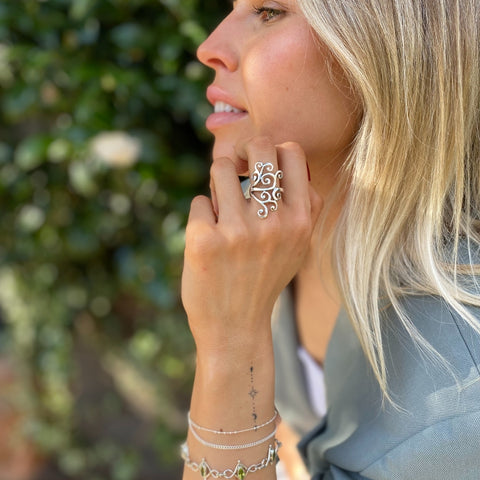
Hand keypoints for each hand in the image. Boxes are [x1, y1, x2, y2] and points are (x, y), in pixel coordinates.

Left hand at [182, 136, 320, 355]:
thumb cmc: (265, 278)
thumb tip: (290, 159)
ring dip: (217, 184)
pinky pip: (199, 202)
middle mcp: (272, 222)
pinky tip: (208, 238)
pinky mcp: (204, 240)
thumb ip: (304, 206)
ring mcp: (237, 231)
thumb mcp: (299, 247)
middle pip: (257, 147)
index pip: (292, 152)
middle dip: (241, 152)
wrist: (235, 326)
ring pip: (220, 168)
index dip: (272, 150)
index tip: (258, 165)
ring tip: (219, 208)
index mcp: (299, 221)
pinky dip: (202, 216)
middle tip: (234, 169)